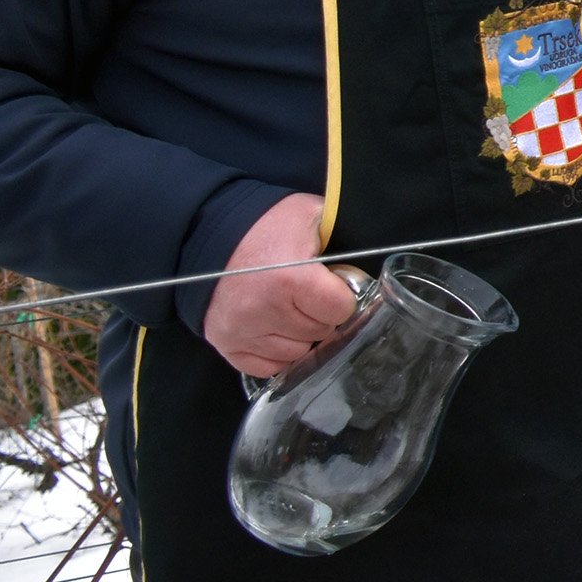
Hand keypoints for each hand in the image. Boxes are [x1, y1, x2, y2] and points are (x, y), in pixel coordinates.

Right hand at [203, 192, 361, 379]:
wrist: (209, 235)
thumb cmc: (265, 224)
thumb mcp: (312, 214)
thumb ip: (344, 239)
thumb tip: (372, 263)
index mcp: (289, 279)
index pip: (340, 310)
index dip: (341, 296)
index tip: (332, 284)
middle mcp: (261, 310)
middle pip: (320, 332)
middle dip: (321, 314)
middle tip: (307, 293)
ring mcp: (240, 331)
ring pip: (297, 353)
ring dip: (300, 334)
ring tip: (289, 307)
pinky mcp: (225, 344)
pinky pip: (268, 367)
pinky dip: (276, 351)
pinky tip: (274, 326)